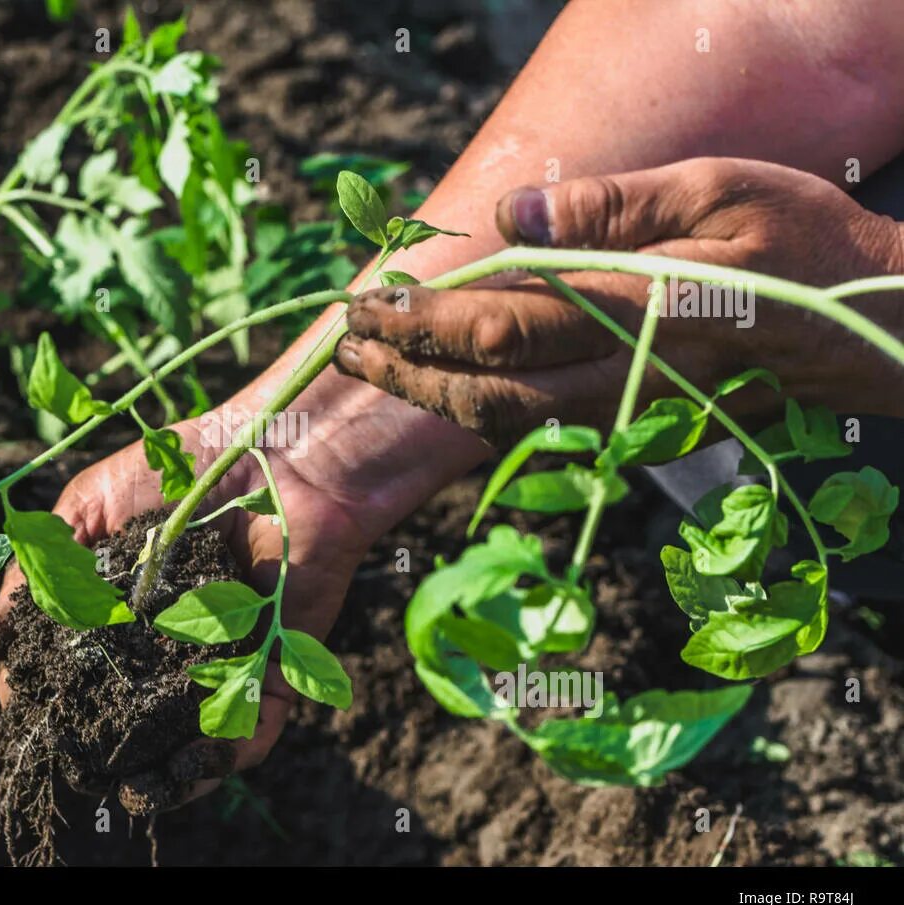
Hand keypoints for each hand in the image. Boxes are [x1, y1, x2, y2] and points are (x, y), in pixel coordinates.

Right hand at [0, 410, 375, 812]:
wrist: (274, 453)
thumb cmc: (178, 468)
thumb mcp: (86, 508)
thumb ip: (40, 569)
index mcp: (126, 611)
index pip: (83, 673)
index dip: (55, 702)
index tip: (28, 724)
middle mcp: (171, 643)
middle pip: (133, 715)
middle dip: (107, 749)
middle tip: (82, 769)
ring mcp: (223, 660)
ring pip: (190, 737)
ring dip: (164, 773)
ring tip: (138, 790)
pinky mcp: (275, 667)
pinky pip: (253, 730)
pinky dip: (225, 759)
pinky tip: (193, 771)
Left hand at [335, 157, 903, 446]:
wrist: (872, 331)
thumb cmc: (803, 246)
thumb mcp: (722, 190)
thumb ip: (613, 206)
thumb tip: (510, 214)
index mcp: (637, 311)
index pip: (502, 328)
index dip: (423, 321)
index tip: (367, 303)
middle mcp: (622, 375)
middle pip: (486, 389)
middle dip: (405, 368)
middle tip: (345, 344)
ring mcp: (627, 409)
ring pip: (506, 418)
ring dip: (430, 394)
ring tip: (374, 363)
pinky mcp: (635, 421)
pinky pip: (540, 423)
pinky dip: (478, 405)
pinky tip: (443, 381)